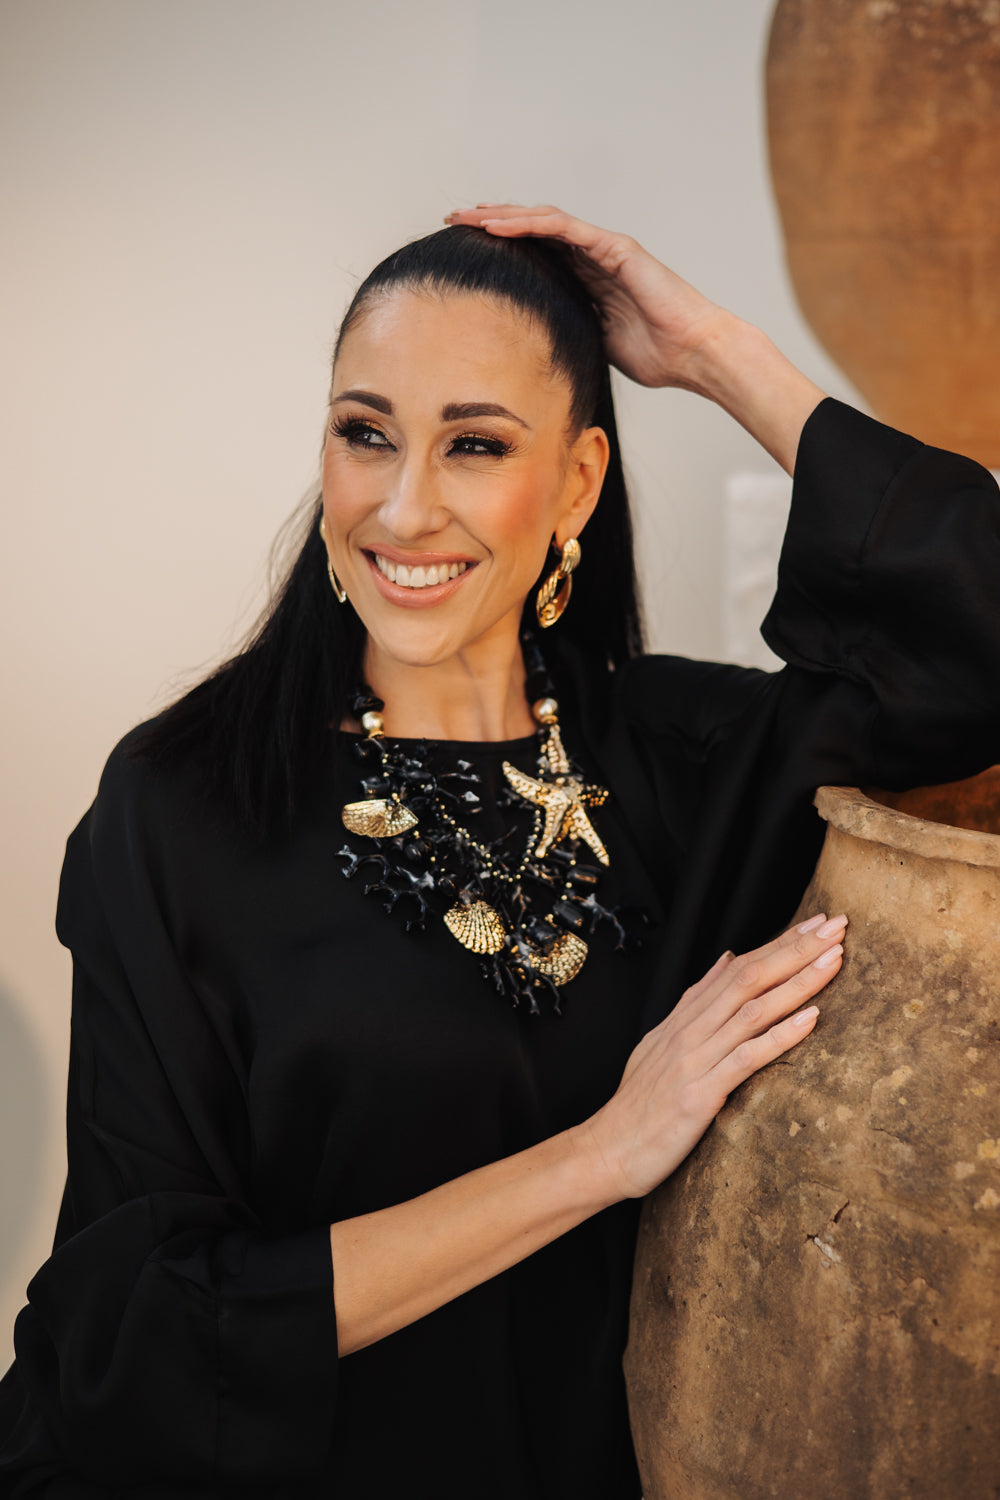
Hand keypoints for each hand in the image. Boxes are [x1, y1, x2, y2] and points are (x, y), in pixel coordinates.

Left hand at [444, 201, 825, 472]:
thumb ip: (569, 332)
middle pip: (534, 230)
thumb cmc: (656, 356)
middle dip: (492, 222)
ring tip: (468, 216)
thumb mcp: (595, 344)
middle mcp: (593, 257)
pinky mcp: (616, 248)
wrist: (694, 353)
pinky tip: (499, 225)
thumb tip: (534, 350)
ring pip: (544, 221)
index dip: (501, 248)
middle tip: (454, 220)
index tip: (464, 251)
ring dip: (503, 216)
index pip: (535, 254)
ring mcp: (604, 249)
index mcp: (587, 279)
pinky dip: (531, 225)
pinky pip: (565, 229)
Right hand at [579, 912, 846, 1199]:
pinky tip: (813, 1018)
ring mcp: (696, 1059)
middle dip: (796, 950)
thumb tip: (726, 960)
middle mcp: (691, 1030)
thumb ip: (697, 1002)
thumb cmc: (640, 1103)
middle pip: (750, 978)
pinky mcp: (701, 1093)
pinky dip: (781, 1036)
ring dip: (798, 982)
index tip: (817, 924)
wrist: (608, 1150)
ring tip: (834, 959)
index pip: (739, 968)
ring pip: (754, 1010)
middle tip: (837, 926)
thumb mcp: (663, 1041)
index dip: (780, 944)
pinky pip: (748, 1058)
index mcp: (685, 1018)